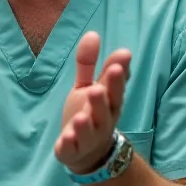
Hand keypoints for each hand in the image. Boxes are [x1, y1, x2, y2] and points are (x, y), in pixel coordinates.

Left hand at [54, 31, 131, 174]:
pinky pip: (71, 149)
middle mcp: (103, 121)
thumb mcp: (87, 85)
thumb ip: (89, 63)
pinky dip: (69, 145)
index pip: (116, 89)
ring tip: (80, 117)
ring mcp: (88, 138)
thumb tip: (92, 33)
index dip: (117, 77)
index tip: (120, 61)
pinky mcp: (72, 151)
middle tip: (98, 89)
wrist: (86, 152)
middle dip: (102, 101)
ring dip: (85, 125)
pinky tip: (65, 139)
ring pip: (89, 132)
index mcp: (109, 103)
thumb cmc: (90, 113)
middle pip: (105, 111)